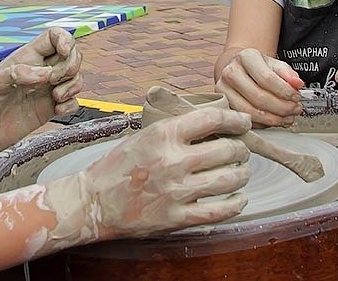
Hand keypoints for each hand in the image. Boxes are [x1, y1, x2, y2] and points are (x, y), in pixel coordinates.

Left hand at [0, 27, 82, 154]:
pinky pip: (72, 101)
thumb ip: (16, 74)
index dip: (65, 39)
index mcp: (26, 58)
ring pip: (75, 78)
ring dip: (73, 85)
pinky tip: (57, 110)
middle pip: (71, 55)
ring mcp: (45, 90)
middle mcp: (39, 71)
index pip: (53, 36)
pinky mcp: (47, 110)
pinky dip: (71, 104)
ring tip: (55, 97)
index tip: (63, 52)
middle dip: (72, 65)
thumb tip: (45, 73)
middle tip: (55, 80)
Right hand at [43, 107, 251, 242]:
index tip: (243, 121)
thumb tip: (213, 123)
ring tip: (241, 172)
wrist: (94, 202)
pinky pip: (219, 211)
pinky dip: (236, 203)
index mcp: (163, 135)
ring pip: (229, 179)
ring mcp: (176, 191)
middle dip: (241, 149)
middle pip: (227, 149)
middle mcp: (172, 161)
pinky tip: (239, 198)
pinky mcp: (176, 218)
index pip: (212, 118)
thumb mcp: (144, 135)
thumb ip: (175, 129)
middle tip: (241, 150)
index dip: (235, 118)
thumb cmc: (118, 166)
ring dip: (242, 174)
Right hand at [215, 48, 303, 126]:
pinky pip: (245, 119)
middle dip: (282, 107)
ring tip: (287, 118)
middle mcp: (231, 72)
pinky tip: (275, 121)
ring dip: (273, 119)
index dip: (284, 91)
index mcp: (246, 57)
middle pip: (259, 97)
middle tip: (295, 110)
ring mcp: (223, 89)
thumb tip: (298, 84)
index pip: (267, 78)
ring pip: (250, 111)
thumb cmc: (259, 68)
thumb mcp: (275, 65)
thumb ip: (288, 74)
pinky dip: (263, 124)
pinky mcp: (223, 104)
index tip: (296, 97)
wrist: (239, 70)